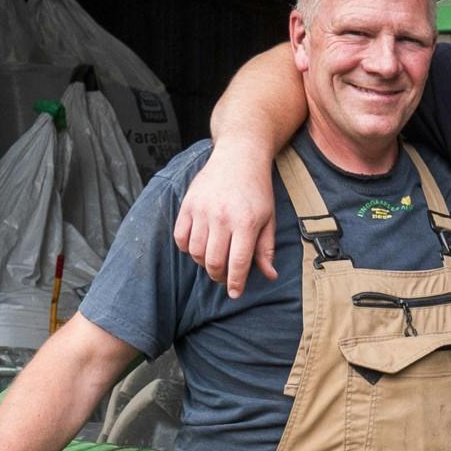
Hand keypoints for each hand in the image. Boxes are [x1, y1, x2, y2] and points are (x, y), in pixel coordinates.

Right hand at [171, 139, 279, 297]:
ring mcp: (202, 211)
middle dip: (219, 276)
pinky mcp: (187, 204)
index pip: (238, 263)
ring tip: (213, 260)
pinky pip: (180, 237)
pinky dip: (186, 248)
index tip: (234, 293)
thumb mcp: (268, 219)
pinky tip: (197, 247)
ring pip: (195, 252)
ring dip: (203, 263)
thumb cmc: (257, 190)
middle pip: (214, 262)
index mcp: (245, 223)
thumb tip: (270, 275)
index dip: (235, 283)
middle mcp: (222, 218)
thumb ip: (265, 248)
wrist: (239, 157)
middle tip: (224, 277)